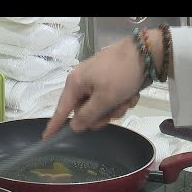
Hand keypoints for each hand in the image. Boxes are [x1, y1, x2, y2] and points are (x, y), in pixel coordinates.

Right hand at [43, 32, 158, 138]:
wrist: (145, 53)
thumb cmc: (120, 74)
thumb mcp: (104, 98)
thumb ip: (88, 115)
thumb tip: (74, 126)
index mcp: (76, 84)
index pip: (62, 110)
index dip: (55, 125)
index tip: (46, 138)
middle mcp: (83, 83)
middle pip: (85, 112)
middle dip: (103, 115)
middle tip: (115, 110)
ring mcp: (97, 82)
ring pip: (101, 108)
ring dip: (116, 108)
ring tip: (127, 99)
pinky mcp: (110, 82)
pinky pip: (111, 100)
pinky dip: (122, 100)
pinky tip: (131, 94)